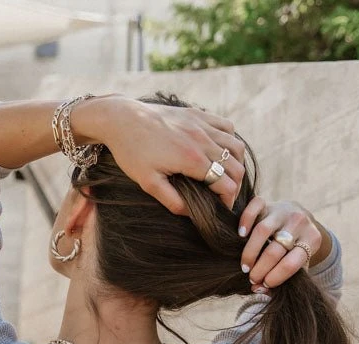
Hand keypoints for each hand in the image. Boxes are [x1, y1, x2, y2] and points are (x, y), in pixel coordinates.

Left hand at [84, 96, 245, 214]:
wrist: (122, 119)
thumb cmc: (132, 152)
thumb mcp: (148, 183)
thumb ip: (172, 201)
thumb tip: (191, 214)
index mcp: (192, 160)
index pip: (226, 184)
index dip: (228, 200)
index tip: (223, 209)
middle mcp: (203, 140)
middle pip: (236, 167)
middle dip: (235, 186)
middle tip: (225, 197)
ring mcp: (202, 124)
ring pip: (236, 146)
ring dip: (236, 164)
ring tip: (226, 176)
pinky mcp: (198, 114)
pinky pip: (227, 127)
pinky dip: (231, 141)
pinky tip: (221, 151)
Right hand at [239, 197, 322, 291]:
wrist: (299, 218)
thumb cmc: (294, 248)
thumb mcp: (297, 262)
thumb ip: (281, 278)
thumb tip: (258, 290)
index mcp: (312, 240)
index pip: (291, 264)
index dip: (275, 278)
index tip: (264, 284)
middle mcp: (300, 222)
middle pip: (275, 251)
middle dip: (261, 269)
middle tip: (252, 278)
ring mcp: (282, 211)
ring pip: (262, 231)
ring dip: (250, 253)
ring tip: (245, 266)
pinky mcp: (268, 203)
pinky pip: (255, 207)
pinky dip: (246, 220)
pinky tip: (241, 236)